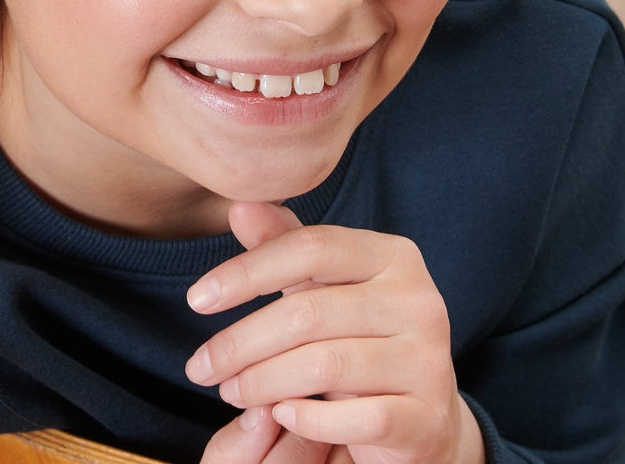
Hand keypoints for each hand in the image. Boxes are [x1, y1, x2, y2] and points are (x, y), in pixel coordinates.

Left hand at [191, 203, 483, 463]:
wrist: (423, 416)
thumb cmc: (360, 339)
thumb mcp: (323, 288)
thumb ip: (282, 247)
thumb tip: (238, 206)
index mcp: (394, 256)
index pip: (310, 247)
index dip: (247, 271)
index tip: (196, 300)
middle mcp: (419, 300)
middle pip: (308, 312)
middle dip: (240, 342)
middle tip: (200, 368)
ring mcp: (428, 360)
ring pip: (323, 366)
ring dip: (261, 382)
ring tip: (229, 391)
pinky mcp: (425, 417)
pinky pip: (353, 418)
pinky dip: (306, 417)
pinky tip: (278, 415)